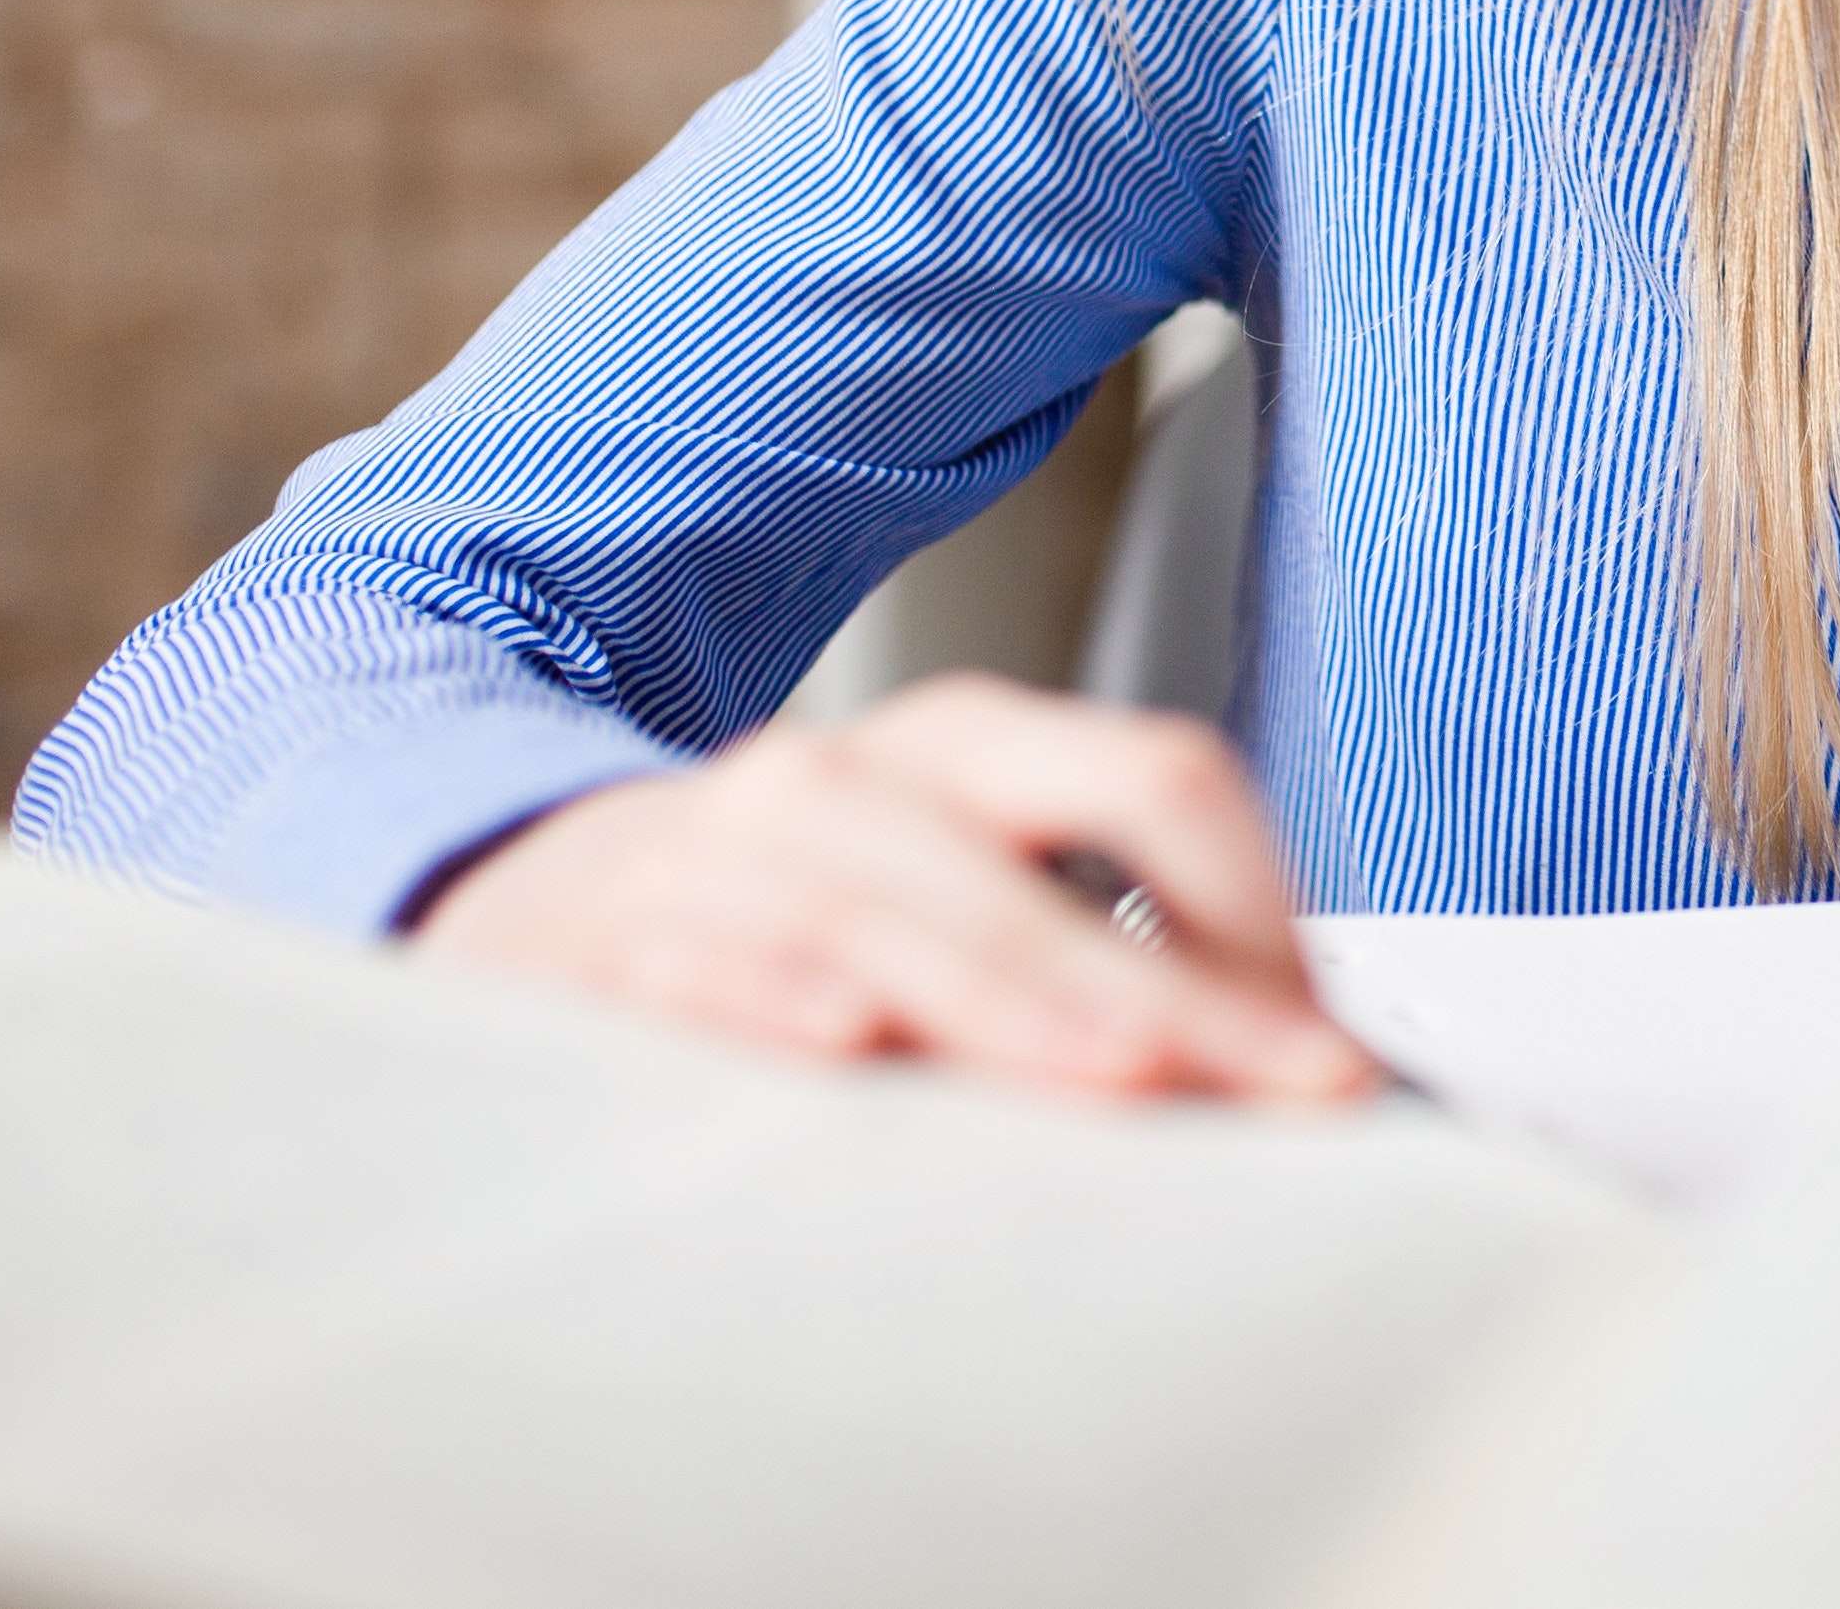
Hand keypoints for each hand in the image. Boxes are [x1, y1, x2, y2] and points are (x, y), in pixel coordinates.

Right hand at [411, 673, 1380, 1102]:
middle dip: (1180, 989)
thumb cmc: (776, 918)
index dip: (1256, 902)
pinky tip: (845, 1038)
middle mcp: (844, 779)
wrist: (513, 893)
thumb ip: (1104, 953)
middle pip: (1036, 868)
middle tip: (1291, 1086)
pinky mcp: (598, 941)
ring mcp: (715, 855)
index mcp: (959, 753)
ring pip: (884, 909)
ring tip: (1121, 1070)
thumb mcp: (948, 896)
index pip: (1151, 779)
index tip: (1326, 1034)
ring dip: (1012, 994)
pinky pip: (691, 961)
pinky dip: (770, 994)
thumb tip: (1292, 1056)